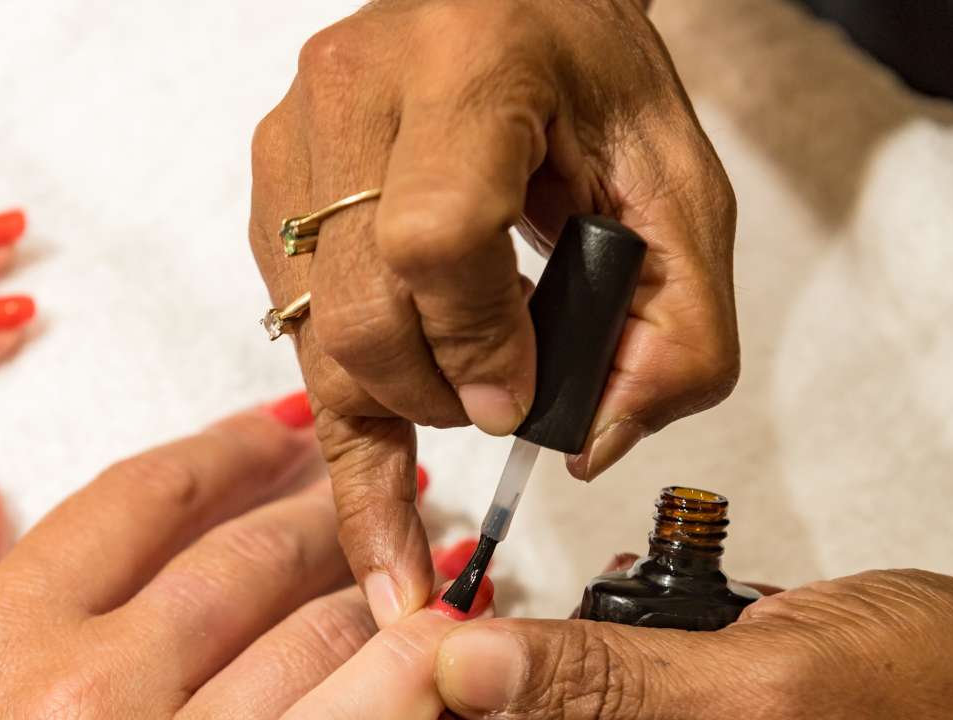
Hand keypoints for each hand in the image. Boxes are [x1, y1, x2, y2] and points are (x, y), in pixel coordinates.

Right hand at [250, 0, 738, 625]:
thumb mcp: (678, 193)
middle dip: (437, 395)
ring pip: (319, 337)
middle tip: (503, 401)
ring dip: (397, 397)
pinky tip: (416, 376)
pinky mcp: (274, 187)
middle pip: (362, 312)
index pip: (435, 240)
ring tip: (467, 378)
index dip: (476, 344)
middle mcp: (358, 92)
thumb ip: (678, 331)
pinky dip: (359, 382)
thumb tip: (594, 444)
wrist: (512, 11)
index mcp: (470, 65)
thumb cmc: (591, 86)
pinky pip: (299, 328)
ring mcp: (299, 139)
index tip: (519, 399)